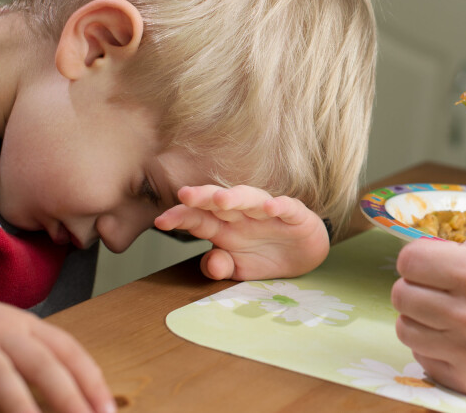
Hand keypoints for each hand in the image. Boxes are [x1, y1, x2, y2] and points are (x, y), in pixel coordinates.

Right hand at [0, 296, 113, 412]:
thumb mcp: (12, 337)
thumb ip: (41, 359)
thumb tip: (80, 397)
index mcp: (29, 326)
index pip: (69, 352)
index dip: (90, 381)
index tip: (107, 411)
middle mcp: (4, 329)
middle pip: (42, 363)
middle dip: (67, 396)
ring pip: (0, 374)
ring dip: (21, 405)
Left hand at [154, 185, 329, 280]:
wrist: (304, 254)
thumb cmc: (265, 256)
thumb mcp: (238, 270)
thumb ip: (220, 267)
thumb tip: (210, 263)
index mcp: (224, 227)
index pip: (198, 218)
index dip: (180, 217)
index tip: (161, 221)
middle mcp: (242, 215)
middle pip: (219, 202)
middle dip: (202, 197)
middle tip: (185, 195)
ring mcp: (268, 212)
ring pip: (250, 198)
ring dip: (236, 197)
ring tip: (221, 200)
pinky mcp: (295, 214)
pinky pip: (287, 207)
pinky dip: (279, 205)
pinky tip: (270, 208)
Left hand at [391, 224, 465, 396]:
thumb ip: (462, 243)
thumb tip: (426, 256)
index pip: (409, 262)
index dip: (418, 257)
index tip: (431, 261)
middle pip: (402, 296)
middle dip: (417, 285)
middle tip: (440, 285)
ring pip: (406, 329)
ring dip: (421, 316)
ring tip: (449, 310)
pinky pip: (424, 358)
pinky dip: (435, 344)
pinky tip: (460, 335)